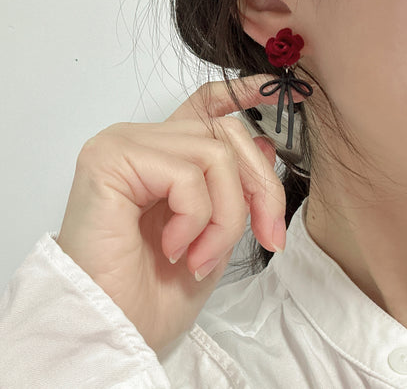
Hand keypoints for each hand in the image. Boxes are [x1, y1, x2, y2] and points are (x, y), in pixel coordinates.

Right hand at [56, 74, 286, 352]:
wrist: (114, 331)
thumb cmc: (155, 293)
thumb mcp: (215, 234)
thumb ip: (233, 187)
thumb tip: (265, 143)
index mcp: (162, 154)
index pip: (204, 105)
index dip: (243, 94)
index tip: (279, 91)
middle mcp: (140, 140)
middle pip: (226, 133)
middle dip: (262, 188)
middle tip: (267, 238)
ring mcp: (123, 145)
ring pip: (214, 154)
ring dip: (225, 218)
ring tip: (201, 258)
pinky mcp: (111, 159)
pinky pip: (186, 175)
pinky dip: (196, 220)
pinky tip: (175, 249)